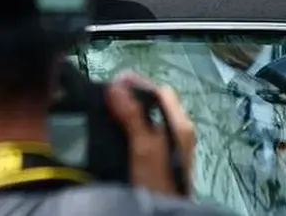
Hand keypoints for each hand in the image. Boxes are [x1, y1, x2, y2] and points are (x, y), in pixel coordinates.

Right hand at [106, 73, 195, 196]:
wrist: (161, 210)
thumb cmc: (155, 179)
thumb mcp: (143, 146)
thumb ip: (133, 116)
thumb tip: (116, 86)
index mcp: (180, 125)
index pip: (161, 92)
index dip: (138, 84)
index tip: (112, 82)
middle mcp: (178, 131)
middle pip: (155, 103)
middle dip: (131, 95)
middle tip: (106, 95)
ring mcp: (169, 144)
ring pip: (149, 116)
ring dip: (129, 109)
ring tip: (106, 108)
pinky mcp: (157, 155)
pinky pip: (143, 130)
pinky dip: (129, 124)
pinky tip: (114, 128)